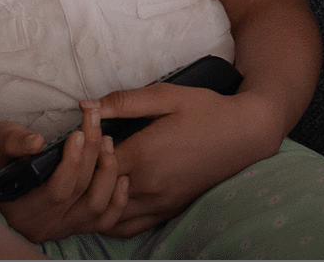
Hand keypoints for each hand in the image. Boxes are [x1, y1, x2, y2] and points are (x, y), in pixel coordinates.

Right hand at [0, 106, 131, 243]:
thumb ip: (15, 142)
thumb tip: (36, 142)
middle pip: (80, 194)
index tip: (79, 133)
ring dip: (108, 174)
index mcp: (20, 209)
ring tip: (107, 142)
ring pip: (97, 208)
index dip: (72, 162)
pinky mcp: (75, 224)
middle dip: (93, 156)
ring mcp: (62, 228)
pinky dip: (117, 199)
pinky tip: (121, 175)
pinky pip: (105, 220)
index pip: (56, 192)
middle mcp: (43, 225)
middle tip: (96, 125)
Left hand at [91, 83, 281, 238]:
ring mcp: (158, 203)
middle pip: (96, 193)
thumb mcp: (167, 95)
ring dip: (94, 201)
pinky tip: (107, 201)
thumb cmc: (206, 110)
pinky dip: (111, 219)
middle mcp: (148, 185)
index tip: (79, 136)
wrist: (246, 135)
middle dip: (82, 178)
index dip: (81, 150)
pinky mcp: (168, 211)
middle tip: (77, 160)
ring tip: (88, 182)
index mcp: (144, 155)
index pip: (92, 163)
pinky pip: (129, 227)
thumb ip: (124, 102)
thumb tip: (86, 106)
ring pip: (108, 216)